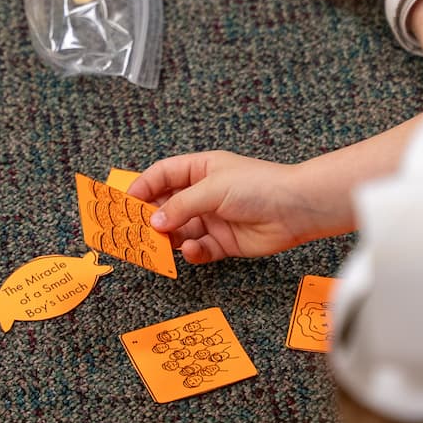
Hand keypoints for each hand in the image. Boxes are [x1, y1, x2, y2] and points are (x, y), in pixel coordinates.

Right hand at [129, 152, 321, 263]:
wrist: (296, 209)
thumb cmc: (259, 186)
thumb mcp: (213, 188)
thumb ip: (180, 205)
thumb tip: (154, 221)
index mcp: (201, 170)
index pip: (163, 175)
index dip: (143, 187)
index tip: (125, 202)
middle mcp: (204, 194)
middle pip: (167, 206)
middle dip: (151, 218)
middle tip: (134, 230)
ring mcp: (213, 218)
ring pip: (180, 231)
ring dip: (168, 238)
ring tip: (158, 245)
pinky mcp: (224, 242)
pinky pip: (199, 249)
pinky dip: (192, 252)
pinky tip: (192, 249)